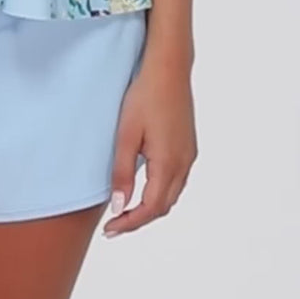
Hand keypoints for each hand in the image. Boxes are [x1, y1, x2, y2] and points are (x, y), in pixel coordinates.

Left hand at [103, 48, 197, 237]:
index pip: (151, 208)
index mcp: (168, 163)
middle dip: (139, 219)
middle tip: (115, 224)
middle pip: (164, 206)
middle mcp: (184, 163)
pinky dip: (160, 191)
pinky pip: (176, 179)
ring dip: (151, 206)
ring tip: (127, 209)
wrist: (168, 68)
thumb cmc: (145, 96)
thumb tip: (120, 206)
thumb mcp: (126, 134)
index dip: (130, 223)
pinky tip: (145, 186)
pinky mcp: (188, 145)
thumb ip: (122, 172)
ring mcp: (189, 154)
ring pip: (172, 193)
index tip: (110, 230)